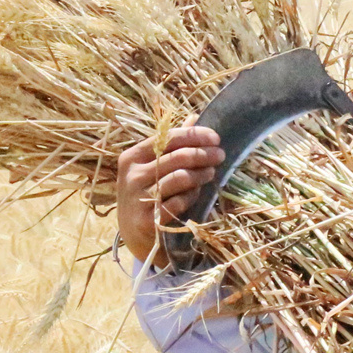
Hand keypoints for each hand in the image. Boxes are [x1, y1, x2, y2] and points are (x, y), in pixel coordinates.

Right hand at [116, 126, 223, 266]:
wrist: (133, 233)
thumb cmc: (147, 193)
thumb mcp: (151, 166)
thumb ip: (171, 144)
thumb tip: (194, 118)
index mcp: (133, 157)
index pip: (168, 138)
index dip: (195, 136)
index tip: (215, 138)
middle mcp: (132, 175)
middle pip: (178, 157)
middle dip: (204, 154)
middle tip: (220, 155)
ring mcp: (139, 198)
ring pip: (181, 178)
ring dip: (201, 174)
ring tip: (211, 173)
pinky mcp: (148, 219)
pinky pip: (180, 201)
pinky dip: (193, 195)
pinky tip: (197, 192)